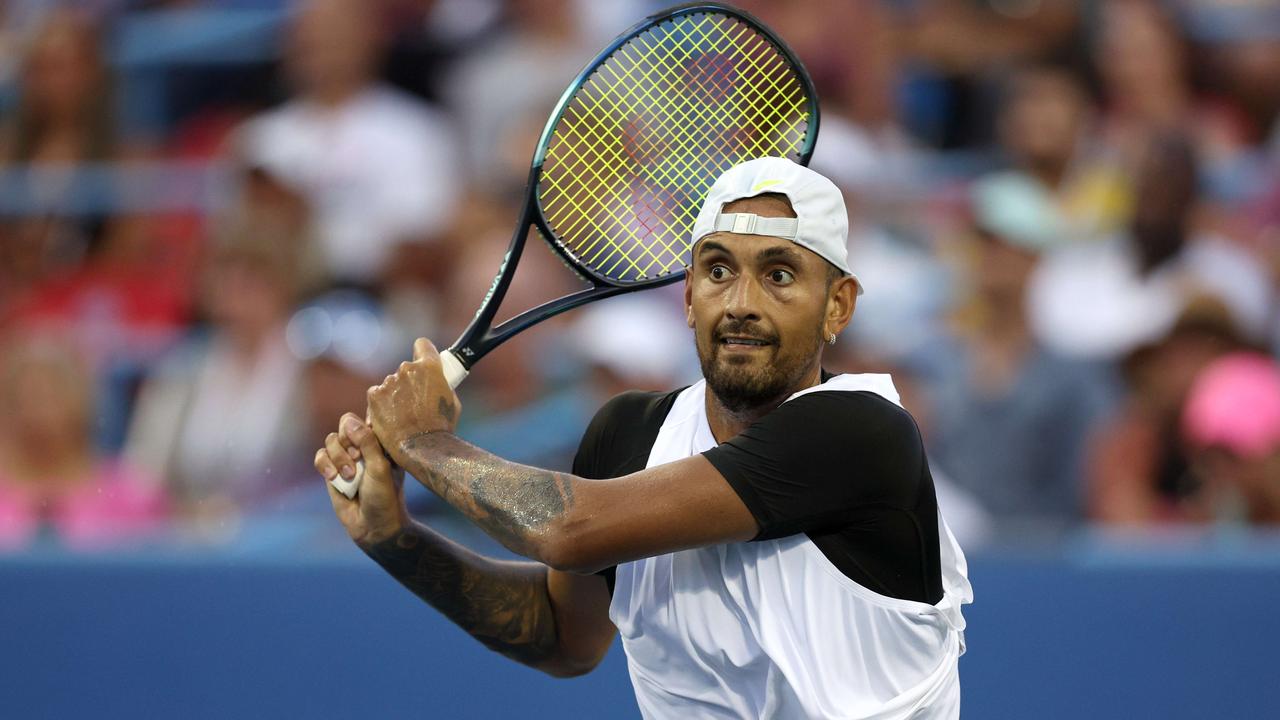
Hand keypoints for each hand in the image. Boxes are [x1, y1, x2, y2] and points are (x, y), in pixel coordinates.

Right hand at [316, 413, 408, 546]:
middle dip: (347, 443)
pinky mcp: (332, 470)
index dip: (361, 426)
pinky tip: (333, 478)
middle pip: (344, 425)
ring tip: (349, 476)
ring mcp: (347, 457)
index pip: (367, 416)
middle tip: (357, 460)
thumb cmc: (385, 497)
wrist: (373, 526)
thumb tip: (349, 421)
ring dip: (338, 457)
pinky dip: (324, 465)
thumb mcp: (380, 468)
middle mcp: (364, 445)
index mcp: (382, 441)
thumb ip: (367, 442)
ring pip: (331, 441)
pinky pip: (320, 457)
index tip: (366, 443)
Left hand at [367, 338, 461, 462]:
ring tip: (402, 417)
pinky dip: (381, 405)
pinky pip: (377, 395)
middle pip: (406, 369)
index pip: (422, 345)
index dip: (423, 352)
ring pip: (391, 384)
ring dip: (395, 395)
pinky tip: (390, 420)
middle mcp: (407, 369)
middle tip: (414, 402)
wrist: (421, 448)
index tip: (422, 360)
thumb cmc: (441, 428)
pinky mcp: (374, 396)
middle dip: (409, 382)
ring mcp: (389, 382)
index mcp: (430, 367)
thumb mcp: (452, 401)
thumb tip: (437, 383)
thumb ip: (441, 385)